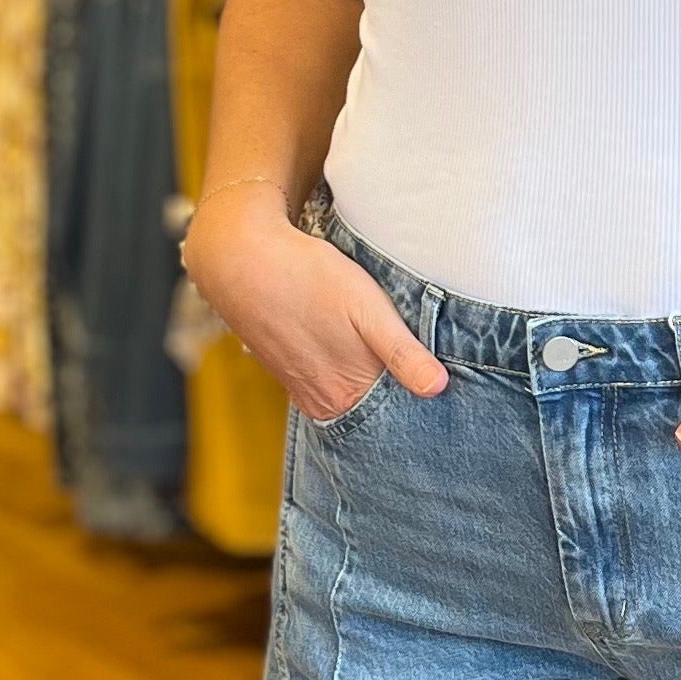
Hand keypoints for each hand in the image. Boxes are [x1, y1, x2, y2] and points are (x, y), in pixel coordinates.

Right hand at [180, 184, 446, 421]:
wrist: (241, 258)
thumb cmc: (309, 279)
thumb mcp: (369, 310)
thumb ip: (403, 353)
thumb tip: (438, 388)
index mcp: (343, 397)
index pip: (395, 421)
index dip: (419, 404)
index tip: (440, 390)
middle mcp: (320, 403)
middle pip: (373, 412)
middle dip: (398, 396)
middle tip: (422, 370)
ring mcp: (300, 389)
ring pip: (350, 396)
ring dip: (371, 381)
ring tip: (388, 357)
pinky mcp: (287, 371)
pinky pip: (328, 382)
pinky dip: (346, 372)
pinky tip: (351, 348)